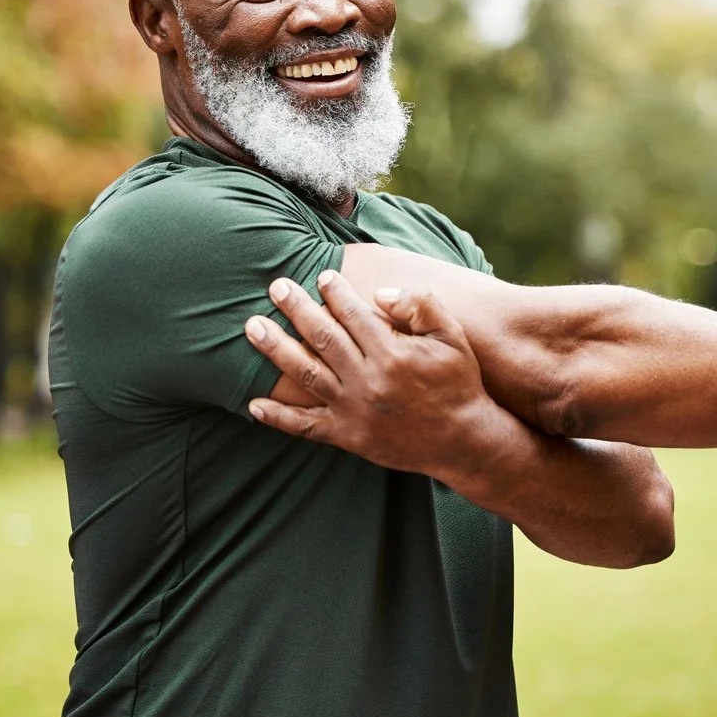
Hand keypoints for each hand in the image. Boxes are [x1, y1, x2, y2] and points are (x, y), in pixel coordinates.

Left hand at [243, 271, 511, 480]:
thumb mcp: (452, 337)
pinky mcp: (348, 436)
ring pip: (305, 373)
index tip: (322, 276)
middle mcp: (367, 380)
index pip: (353, 314)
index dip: (335, 292)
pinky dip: (278, 417)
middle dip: (296, 308)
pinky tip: (254, 404)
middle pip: (322, 337)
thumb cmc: (458, 383)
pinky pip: (305, 426)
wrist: (463, 440)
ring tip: (253, 327)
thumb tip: (379, 293)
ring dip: (275, 348)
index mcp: (392, 353)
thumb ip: (420, 306)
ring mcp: (353, 410)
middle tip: (276, 287)